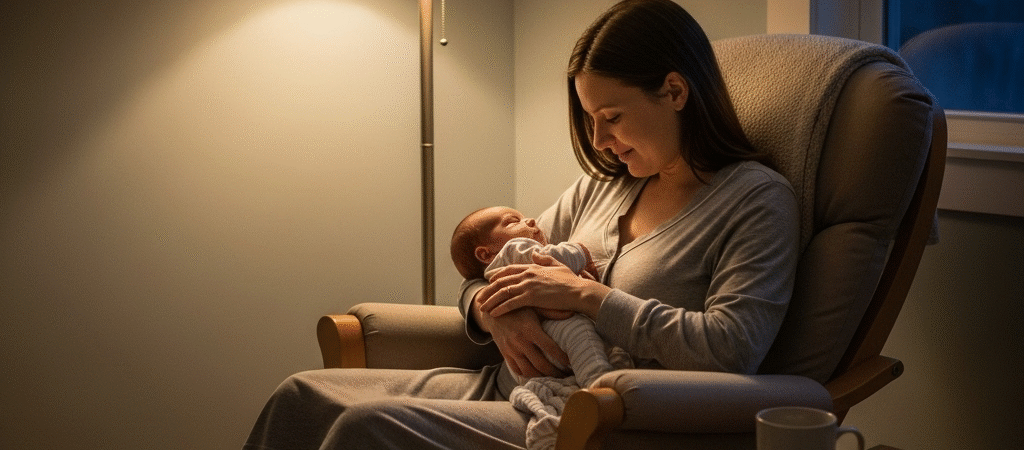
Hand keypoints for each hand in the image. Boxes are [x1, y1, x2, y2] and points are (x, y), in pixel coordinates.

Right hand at [474, 296, 569, 376]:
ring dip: (542, 377)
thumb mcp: (534, 306)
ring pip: (529, 371)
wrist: (492, 311)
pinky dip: (528, 375)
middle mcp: (520, 342)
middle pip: (541, 364)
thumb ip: (552, 312)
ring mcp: (511, 350)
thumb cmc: (517, 307)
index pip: (550, 348)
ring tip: (553, 378)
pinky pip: (517, 370)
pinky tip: (537, 375)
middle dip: (555, 373)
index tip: (571, 363)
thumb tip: (572, 312)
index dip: (562, 358)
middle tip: (566, 375)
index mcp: (530, 329)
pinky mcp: (505, 354)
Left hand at [479, 252, 609, 318]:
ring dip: (490, 300)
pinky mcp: (531, 297)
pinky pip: (510, 303)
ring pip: (503, 292)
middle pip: (502, 281)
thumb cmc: (572, 281)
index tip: (489, 280)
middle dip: (489, 290)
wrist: (579, 292)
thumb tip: (535, 252)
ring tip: (481, 308)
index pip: (510, 269)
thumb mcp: (558, 265)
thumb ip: (545, 259)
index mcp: (533, 267)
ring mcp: (528, 285)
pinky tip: (493, 314)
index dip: (498, 274)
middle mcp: (528, 274)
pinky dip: (500, 308)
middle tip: (479, 297)